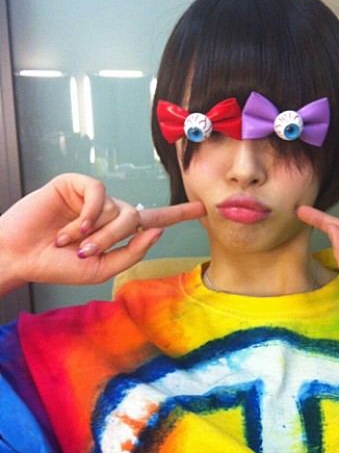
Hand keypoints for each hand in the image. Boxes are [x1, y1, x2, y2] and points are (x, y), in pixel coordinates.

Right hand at [0, 173, 205, 293]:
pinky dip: (89, 213)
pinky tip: (73, 227)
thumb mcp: (103, 268)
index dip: (177, 214)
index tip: (202, 208)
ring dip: (97, 231)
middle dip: (114, 238)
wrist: (22, 256)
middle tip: (86, 253)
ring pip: (118, 208)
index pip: (153, 221)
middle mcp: (110, 212)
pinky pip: (100, 193)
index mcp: (117, 233)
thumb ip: (132, 251)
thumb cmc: (58, 265)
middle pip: (135, 218)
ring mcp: (94, 197)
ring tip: (70, 242)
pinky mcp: (76, 184)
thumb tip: (158, 230)